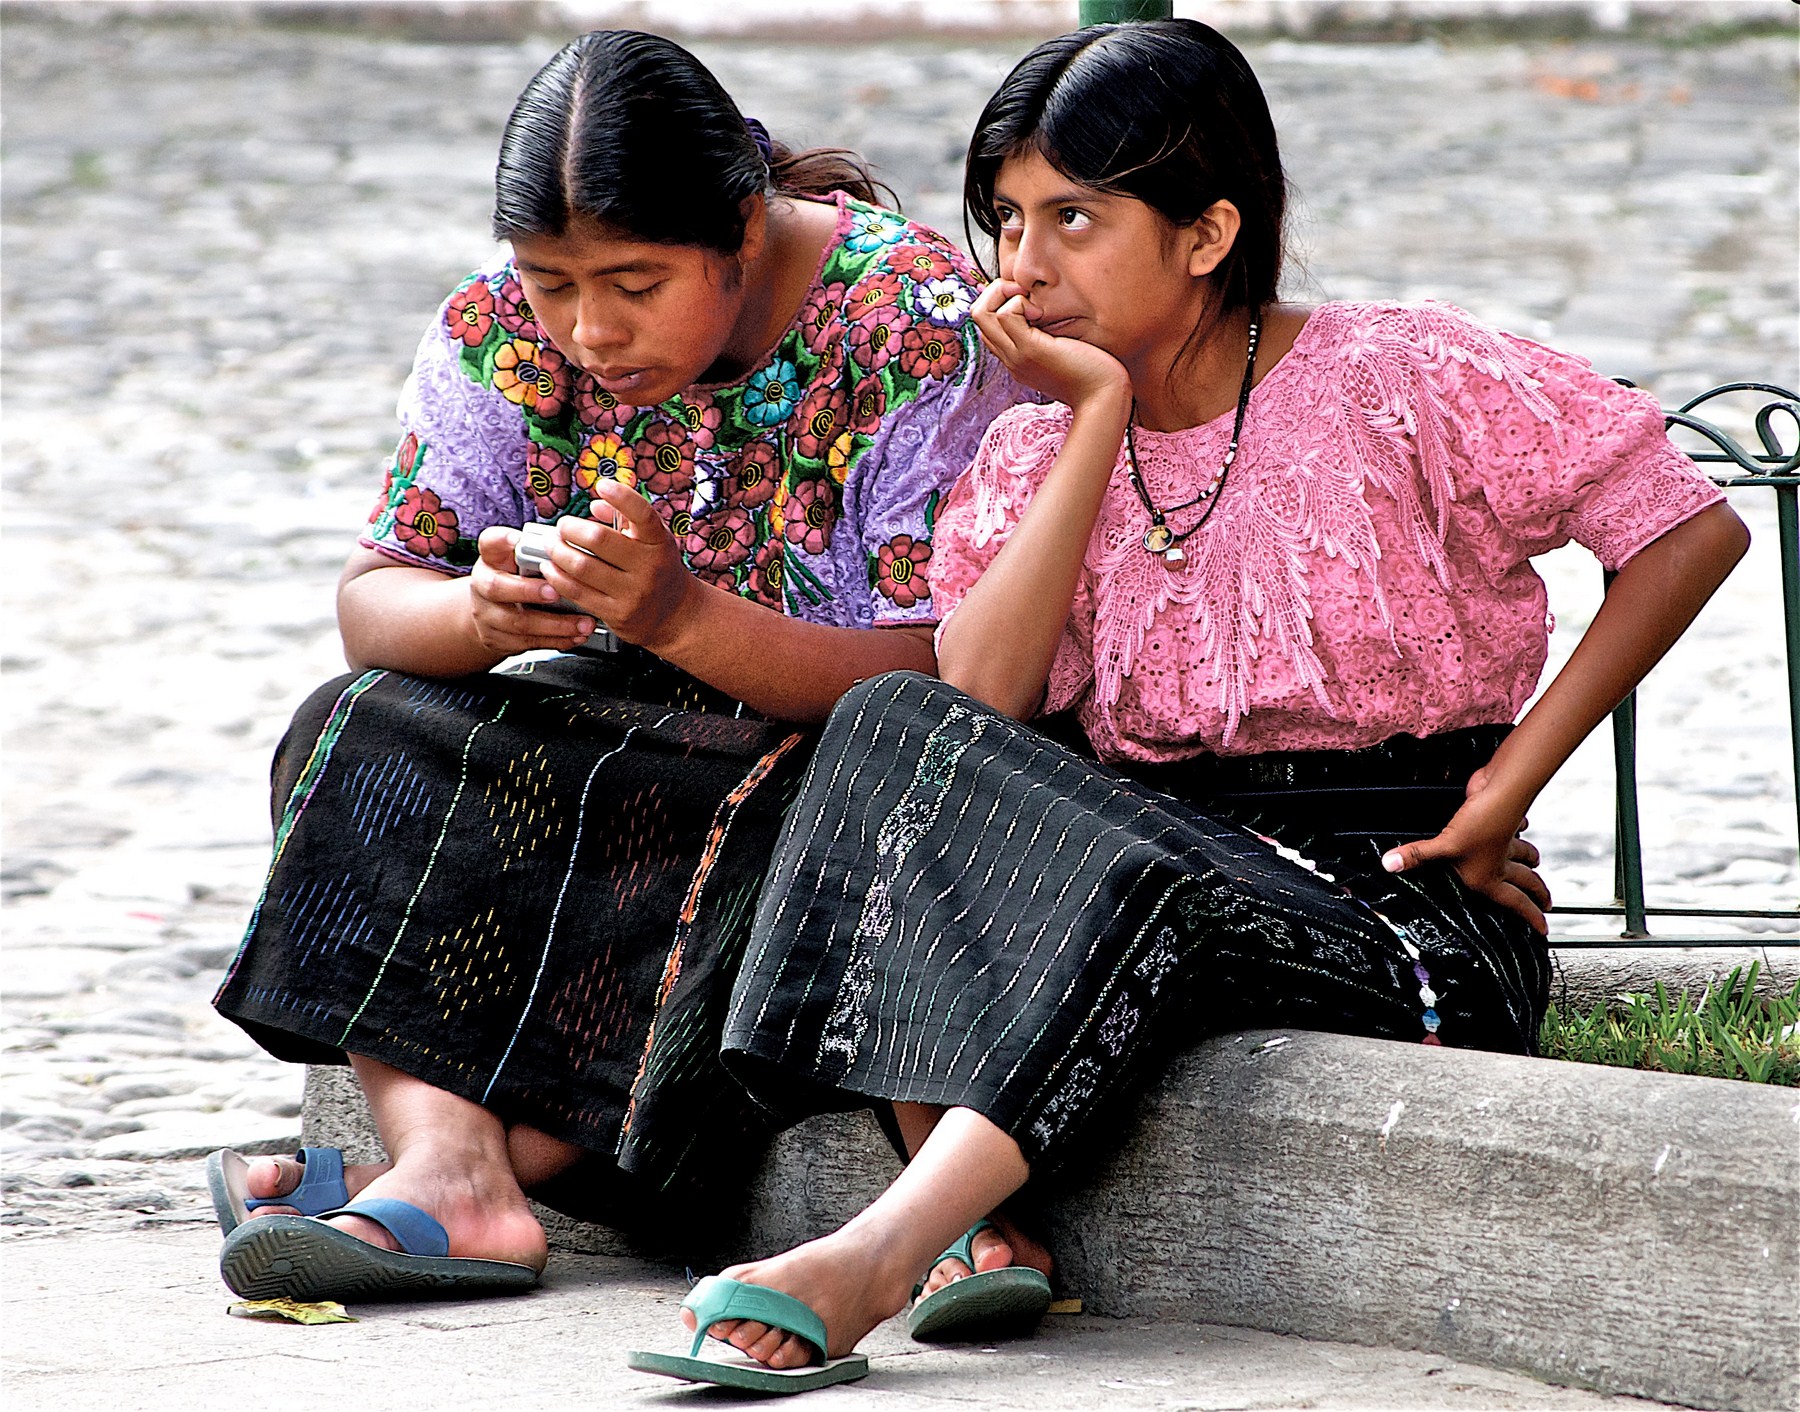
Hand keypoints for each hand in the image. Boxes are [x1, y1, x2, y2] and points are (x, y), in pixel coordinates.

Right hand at [467, 526, 603, 655]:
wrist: (489, 614)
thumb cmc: (512, 580)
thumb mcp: (516, 559)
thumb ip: (536, 549)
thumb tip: (570, 541)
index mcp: (491, 560)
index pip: (489, 543)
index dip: (502, 540)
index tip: (518, 540)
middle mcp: (483, 587)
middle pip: (497, 588)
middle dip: (528, 591)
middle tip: (556, 592)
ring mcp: (489, 616)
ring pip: (519, 623)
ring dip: (556, 624)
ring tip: (583, 622)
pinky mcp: (499, 640)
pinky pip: (530, 643)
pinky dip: (557, 641)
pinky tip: (577, 636)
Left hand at [525, 479, 699, 651]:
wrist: (676, 615)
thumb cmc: (659, 569)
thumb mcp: (654, 540)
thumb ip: (628, 518)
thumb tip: (596, 504)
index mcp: (659, 543)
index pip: (643, 515)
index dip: (622, 497)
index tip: (602, 485)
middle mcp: (649, 567)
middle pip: (599, 539)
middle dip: (570, 528)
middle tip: (562, 527)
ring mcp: (633, 593)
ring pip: (582, 567)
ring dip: (558, 552)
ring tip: (552, 545)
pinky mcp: (617, 614)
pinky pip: (578, 592)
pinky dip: (558, 577)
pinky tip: (552, 568)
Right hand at [971, 279, 1130, 414]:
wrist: (1103, 397)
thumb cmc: (1093, 372)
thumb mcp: (1065, 348)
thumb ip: (1050, 334)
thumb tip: (1045, 307)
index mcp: (1016, 358)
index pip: (987, 323)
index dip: (1001, 301)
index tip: (1030, 301)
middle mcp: (1009, 358)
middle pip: (977, 315)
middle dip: (997, 290)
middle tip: (1026, 294)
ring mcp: (1016, 356)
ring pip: (982, 312)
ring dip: (1006, 294)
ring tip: (1035, 306)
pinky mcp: (1029, 350)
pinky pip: (1006, 314)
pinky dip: (1020, 303)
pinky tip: (1042, 313)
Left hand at [1381, 766, 1551, 935]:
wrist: (1499, 791)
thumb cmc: (1479, 824)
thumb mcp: (1444, 845)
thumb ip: (1417, 857)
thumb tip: (1390, 865)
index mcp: (1491, 878)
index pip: (1515, 903)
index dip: (1530, 918)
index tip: (1543, 930)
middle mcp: (1502, 862)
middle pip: (1526, 882)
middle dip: (1537, 895)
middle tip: (1547, 905)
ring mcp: (1505, 842)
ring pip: (1524, 854)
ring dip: (1530, 860)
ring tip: (1534, 866)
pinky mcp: (1504, 822)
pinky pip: (1518, 830)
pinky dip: (1521, 831)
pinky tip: (1521, 830)